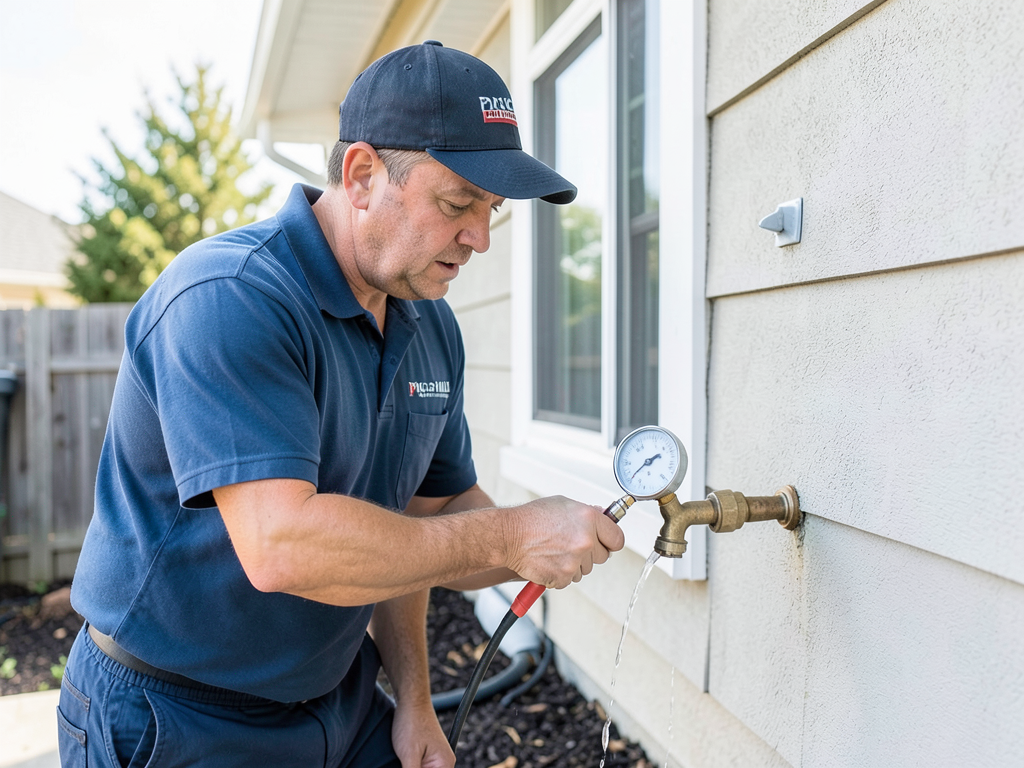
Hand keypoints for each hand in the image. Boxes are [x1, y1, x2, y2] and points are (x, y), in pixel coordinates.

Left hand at [391, 698, 453, 767]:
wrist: (411, 701)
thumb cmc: (411, 724)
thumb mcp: (409, 756)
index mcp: (445, 765)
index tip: (408, 767)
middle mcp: (445, 763)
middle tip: (404, 764)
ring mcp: (438, 759)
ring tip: (404, 761)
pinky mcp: (429, 755)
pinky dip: (413, 767)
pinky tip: (404, 763)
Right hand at [504, 496, 624, 588]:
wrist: (509, 535)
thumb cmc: (532, 518)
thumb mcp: (563, 504)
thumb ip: (587, 512)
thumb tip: (604, 516)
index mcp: (590, 519)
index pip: (617, 539)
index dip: (610, 541)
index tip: (605, 542)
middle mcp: (586, 540)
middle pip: (603, 556)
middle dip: (590, 552)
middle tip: (570, 544)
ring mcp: (575, 560)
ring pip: (586, 569)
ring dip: (575, 563)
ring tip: (555, 550)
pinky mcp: (564, 577)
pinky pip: (570, 579)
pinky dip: (561, 574)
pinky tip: (548, 560)